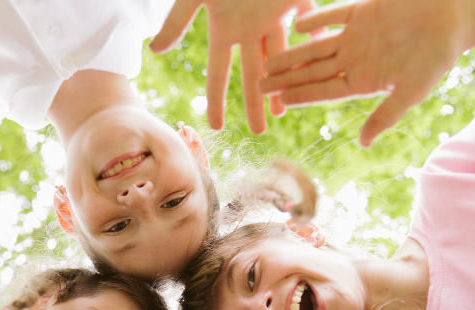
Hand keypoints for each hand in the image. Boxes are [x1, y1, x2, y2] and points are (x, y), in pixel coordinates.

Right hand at [150, 0, 318, 133]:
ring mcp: (273, 13)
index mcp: (225, 28)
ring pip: (282, 56)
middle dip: (256, 101)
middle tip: (260, 131)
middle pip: (254, 71)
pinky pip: (308, 22)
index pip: (219, 72)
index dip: (217, 98)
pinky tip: (318, 59)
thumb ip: (177, 21)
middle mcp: (250, 27)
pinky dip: (314, 38)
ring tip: (285, 109)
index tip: (216, 126)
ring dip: (285, 81)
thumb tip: (156, 51)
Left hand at [261, 0, 468, 145]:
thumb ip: (385, 115)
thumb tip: (363, 144)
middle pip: (313, 71)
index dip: (301, 96)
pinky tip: (296, 25)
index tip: (278, 103)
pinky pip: (333, 15)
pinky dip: (315, 19)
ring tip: (268, 59)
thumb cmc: (438, 57)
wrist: (456, 17)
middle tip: (258, 85)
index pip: (325, 91)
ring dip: (292, 52)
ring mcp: (357, 35)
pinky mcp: (362, 10)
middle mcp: (356, 59)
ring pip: (316, 46)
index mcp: (364, 80)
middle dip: (286, 78)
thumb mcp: (411, 91)